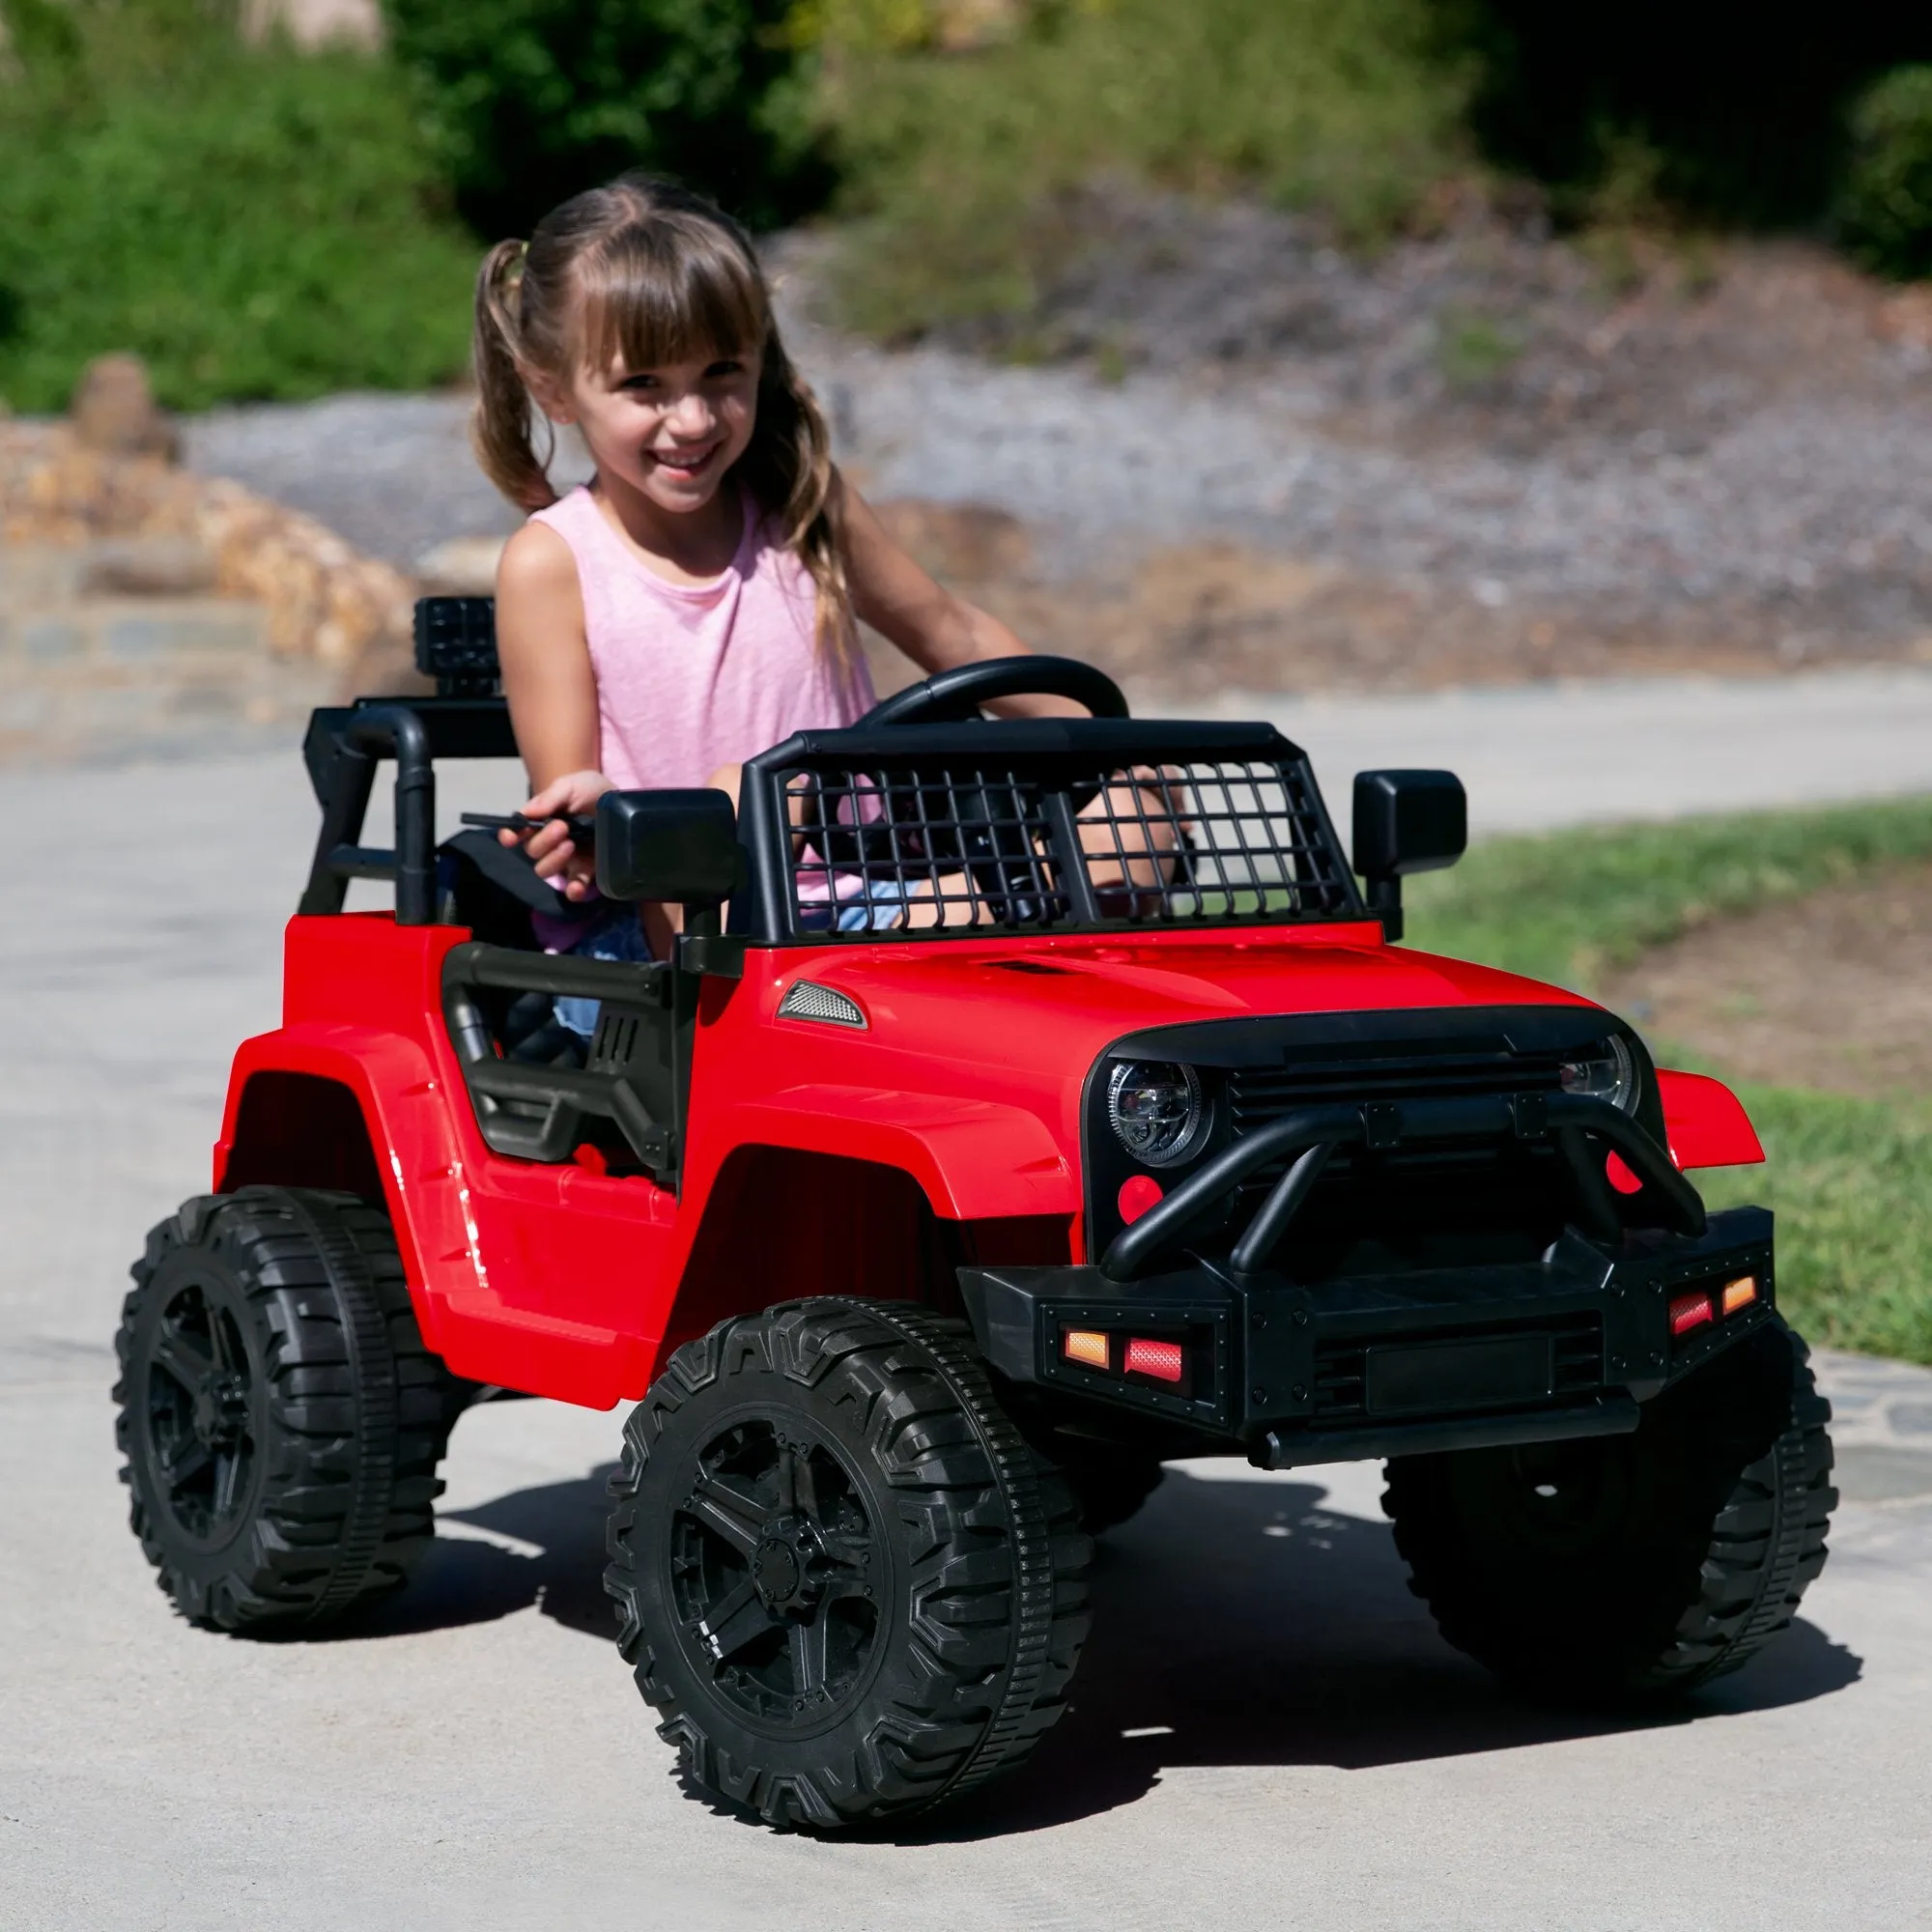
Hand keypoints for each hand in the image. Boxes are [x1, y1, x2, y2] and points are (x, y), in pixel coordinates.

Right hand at [504, 769, 611, 898]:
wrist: (619, 800)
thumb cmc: (589, 790)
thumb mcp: (571, 786)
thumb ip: (549, 798)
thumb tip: (526, 813)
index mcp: (538, 822)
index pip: (516, 833)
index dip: (509, 836)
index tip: (510, 838)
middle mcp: (547, 843)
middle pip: (532, 852)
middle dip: (543, 841)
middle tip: (562, 827)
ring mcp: (566, 859)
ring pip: (545, 871)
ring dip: (553, 860)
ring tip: (570, 845)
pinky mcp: (586, 871)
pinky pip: (574, 887)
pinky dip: (573, 891)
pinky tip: (577, 888)